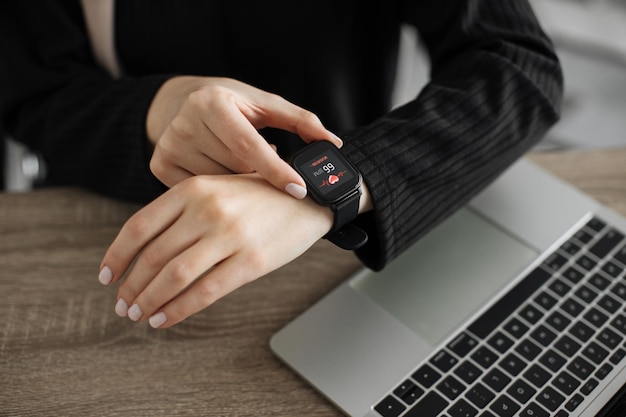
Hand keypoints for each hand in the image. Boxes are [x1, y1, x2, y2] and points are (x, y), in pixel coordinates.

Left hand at [97, 173, 333, 327]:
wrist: (309, 197)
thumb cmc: (261, 197)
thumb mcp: (217, 189)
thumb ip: (184, 212)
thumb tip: (146, 253)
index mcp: (193, 189)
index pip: (139, 227)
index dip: (116, 256)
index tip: (106, 277)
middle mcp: (207, 209)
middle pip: (153, 256)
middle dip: (132, 287)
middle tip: (123, 304)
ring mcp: (229, 235)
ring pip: (174, 276)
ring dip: (150, 300)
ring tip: (139, 315)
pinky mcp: (251, 261)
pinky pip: (205, 292)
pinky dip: (178, 310)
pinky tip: (165, 319)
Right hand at [147, 76, 342, 198]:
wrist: (182, 103)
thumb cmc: (233, 105)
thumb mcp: (265, 105)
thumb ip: (301, 121)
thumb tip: (334, 142)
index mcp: (212, 103)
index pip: (249, 145)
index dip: (276, 169)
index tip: (299, 190)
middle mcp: (185, 123)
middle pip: (236, 169)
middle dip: (259, 176)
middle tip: (271, 172)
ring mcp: (169, 146)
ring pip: (220, 186)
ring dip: (240, 183)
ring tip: (241, 165)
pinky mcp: (159, 166)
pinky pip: (201, 194)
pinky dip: (219, 190)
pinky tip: (223, 173)